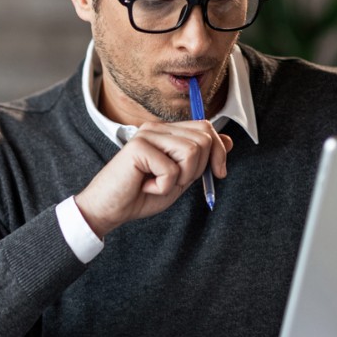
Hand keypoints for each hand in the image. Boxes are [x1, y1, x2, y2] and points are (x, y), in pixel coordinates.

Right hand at [74, 120, 231, 236]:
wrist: (109, 209)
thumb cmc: (140, 195)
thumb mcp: (180, 177)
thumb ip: (201, 159)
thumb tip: (228, 141)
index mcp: (166, 132)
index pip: (205, 127)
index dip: (218, 151)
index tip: (218, 174)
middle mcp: (156, 128)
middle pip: (203, 137)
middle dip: (199, 167)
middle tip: (175, 181)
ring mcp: (146, 136)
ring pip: (192, 151)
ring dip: (181, 178)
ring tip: (159, 183)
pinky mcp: (138, 148)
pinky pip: (171, 169)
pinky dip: (163, 187)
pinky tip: (146, 187)